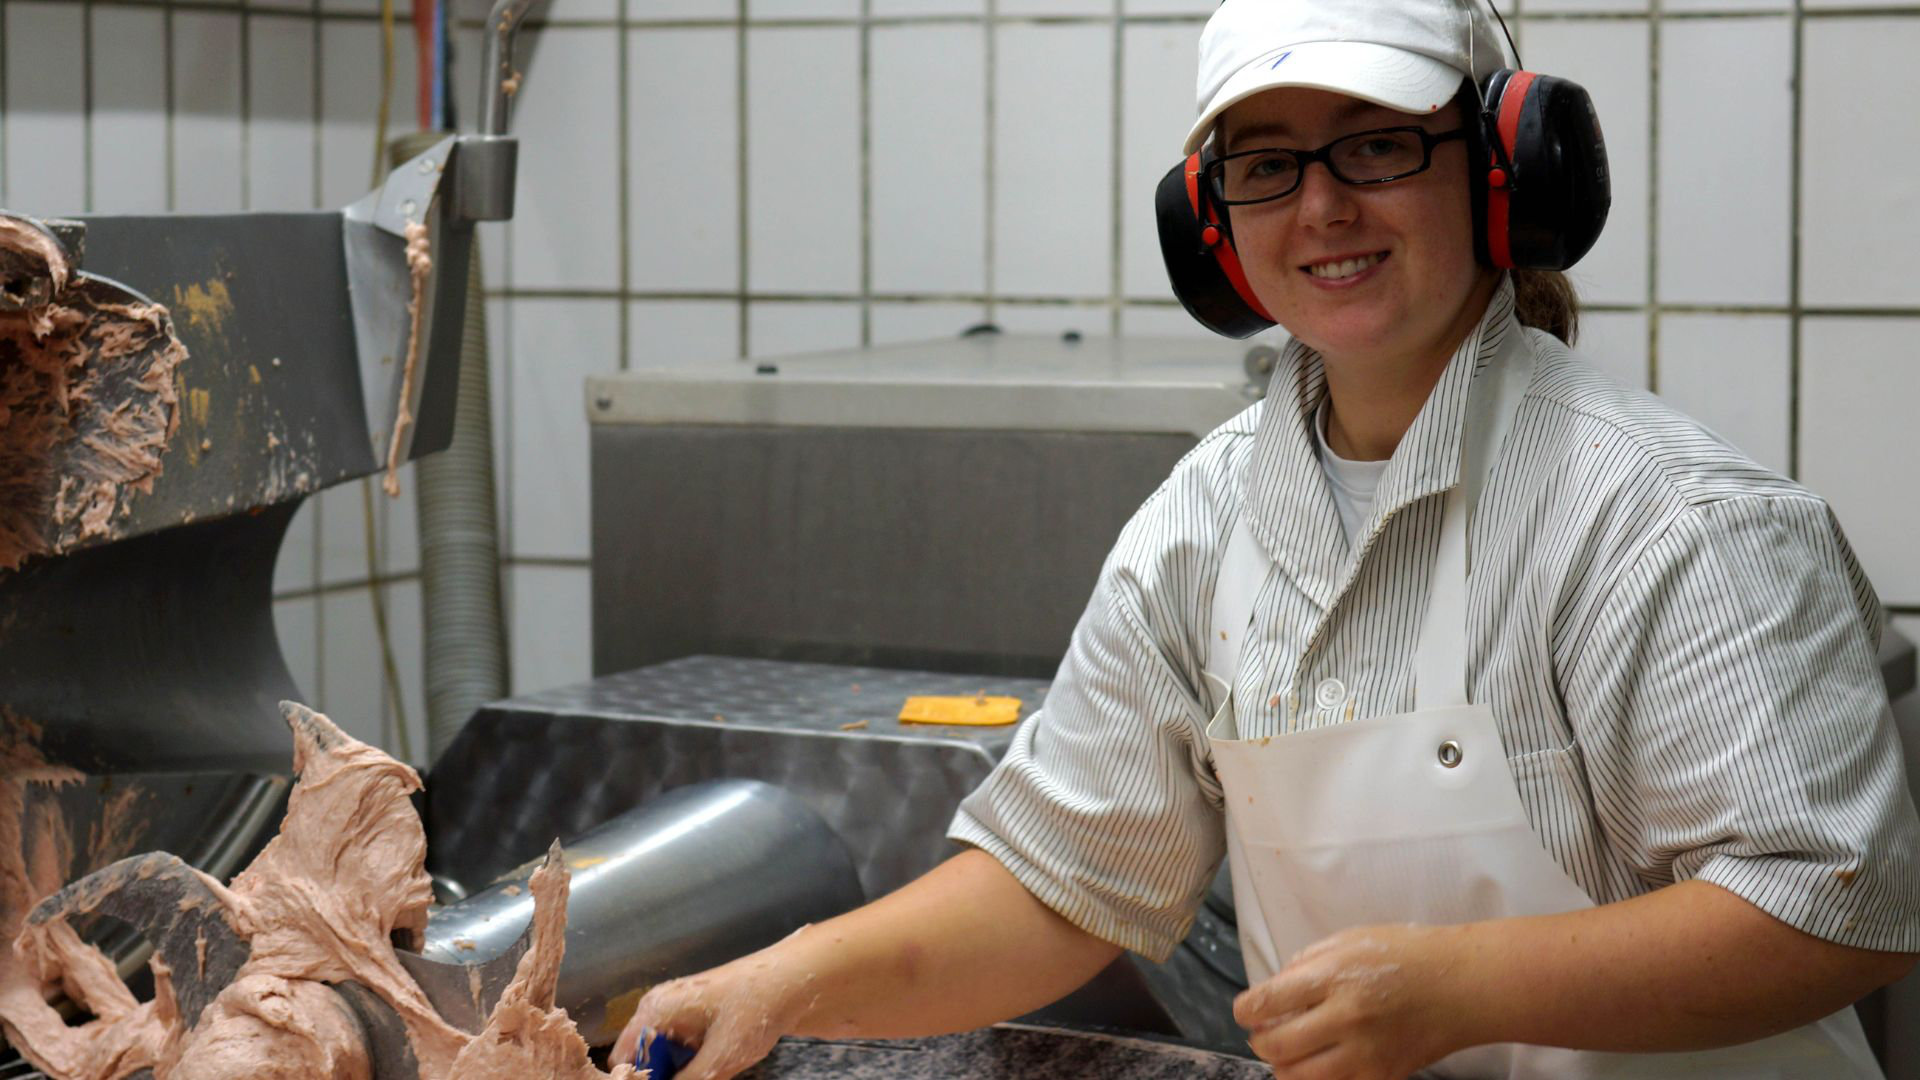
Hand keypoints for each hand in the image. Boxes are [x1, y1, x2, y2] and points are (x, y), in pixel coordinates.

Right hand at [610, 951, 808, 1079]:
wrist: (788, 981)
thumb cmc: (755, 1008)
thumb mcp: (720, 1059)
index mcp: (654, 1010)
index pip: (622, 1061)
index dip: (638, 1079)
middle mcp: (655, 1006)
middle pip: (639, 1058)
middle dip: (660, 1075)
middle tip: (695, 1077)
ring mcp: (671, 1008)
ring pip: (659, 1055)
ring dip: (676, 1071)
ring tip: (707, 1069)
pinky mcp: (688, 1015)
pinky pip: (675, 1047)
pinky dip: (688, 1061)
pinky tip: (713, 1061)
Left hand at [1233, 924, 1474, 1079]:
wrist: (1463, 986)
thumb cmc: (1406, 954)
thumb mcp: (1350, 940)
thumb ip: (1306, 963)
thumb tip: (1273, 991)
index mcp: (1333, 976)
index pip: (1266, 1002)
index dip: (1244, 1010)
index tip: (1245, 1011)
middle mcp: (1346, 1018)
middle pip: (1276, 1046)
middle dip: (1259, 1041)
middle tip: (1264, 1033)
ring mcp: (1365, 1053)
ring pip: (1298, 1078)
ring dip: (1283, 1067)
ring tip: (1289, 1053)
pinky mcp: (1383, 1076)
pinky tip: (1321, 1064)